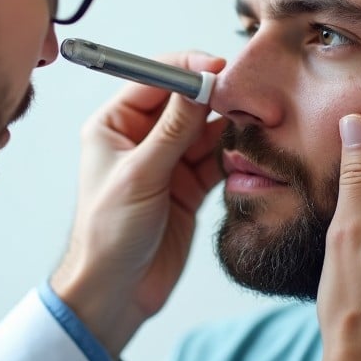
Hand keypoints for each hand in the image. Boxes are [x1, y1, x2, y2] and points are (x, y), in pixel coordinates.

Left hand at [51, 52, 226, 357]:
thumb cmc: (108, 233)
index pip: (153, 79)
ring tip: (253, 122)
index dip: (186, 69)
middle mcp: (140, 138)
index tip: (218, 67)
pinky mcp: (188, 186)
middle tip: (244, 95)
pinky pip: (215, 159)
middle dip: (213, 96)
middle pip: (183, 101)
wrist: (116, 292)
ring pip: (204, 129)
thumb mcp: (140, 175)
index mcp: (115, 125)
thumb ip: (173, 130)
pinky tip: (248, 150)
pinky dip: (232, 154)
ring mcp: (166, 162)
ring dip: (227, 126)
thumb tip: (198, 85)